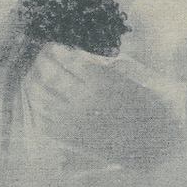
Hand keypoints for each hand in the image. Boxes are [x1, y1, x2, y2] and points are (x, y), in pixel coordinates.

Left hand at [23, 43, 182, 163]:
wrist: (152, 140)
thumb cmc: (146, 104)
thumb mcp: (131, 76)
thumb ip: (103, 64)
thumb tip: (79, 55)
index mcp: (101, 82)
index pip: (68, 59)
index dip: (59, 50)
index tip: (56, 46)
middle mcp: (84, 101)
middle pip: (51, 75)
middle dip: (44, 62)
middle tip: (42, 56)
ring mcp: (74, 121)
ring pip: (41, 97)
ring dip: (34, 83)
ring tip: (34, 76)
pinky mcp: (71, 139)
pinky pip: (43, 121)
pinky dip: (37, 108)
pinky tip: (38, 101)